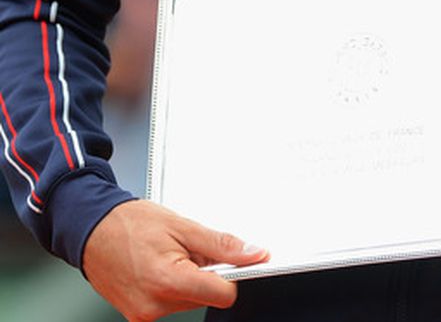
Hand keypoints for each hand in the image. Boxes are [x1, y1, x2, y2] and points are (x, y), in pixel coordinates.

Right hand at [82, 199, 267, 320]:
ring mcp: (143, 314)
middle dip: (206, 274)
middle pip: (206, 298)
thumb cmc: (130, 224)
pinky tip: (159, 267)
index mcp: (168, 281)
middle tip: (187, 250)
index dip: (232, 275)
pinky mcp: (137, 316)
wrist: (91, 229)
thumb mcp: (184, 226)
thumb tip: (254, 254)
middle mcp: (154, 305)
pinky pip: (170, 304)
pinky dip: (172, 287)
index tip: (233, 261)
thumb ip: (222, 245)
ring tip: (168, 256)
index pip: (223, 295)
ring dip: (188, 280)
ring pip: (189, 301)